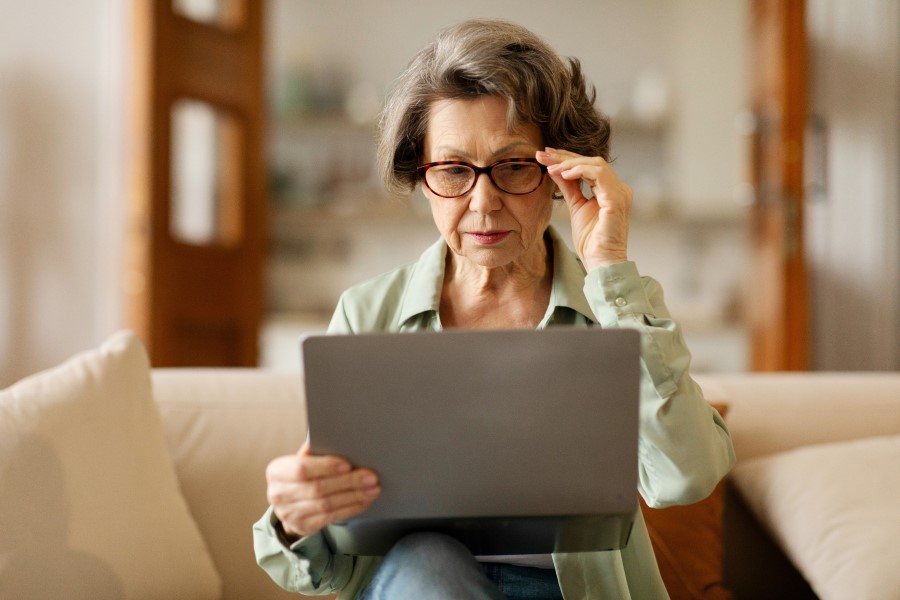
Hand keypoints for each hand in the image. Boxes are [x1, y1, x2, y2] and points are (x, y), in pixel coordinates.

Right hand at [266, 442, 380, 539]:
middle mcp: (278, 494)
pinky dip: (351, 508)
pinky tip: (364, 501)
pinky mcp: (303, 527)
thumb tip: (335, 438)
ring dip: (354, 496)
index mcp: (277, 471)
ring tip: (373, 489)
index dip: (326, 466)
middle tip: (371, 477)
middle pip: (317, 488)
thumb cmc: (301, 476)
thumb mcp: (301, 460)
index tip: (348, 464)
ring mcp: (289, 513)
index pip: (301, 468)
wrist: (290, 504)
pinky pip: (331, 518)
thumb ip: (314, 451)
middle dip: (348, 482)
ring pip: (327, 505)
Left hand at [536, 148, 631, 270]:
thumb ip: (568, 187)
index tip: (546, 155)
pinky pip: (599, 175)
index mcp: (610, 190)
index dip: (567, 158)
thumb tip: (555, 169)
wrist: (600, 261)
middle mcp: (618, 188)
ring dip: (570, 162)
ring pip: (595, 164)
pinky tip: (563, 174)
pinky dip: (580, 171)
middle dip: (565, 156)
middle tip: (542, 154)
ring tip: (551, 167)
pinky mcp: (616, 199)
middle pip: (591, 161)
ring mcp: (620, 192)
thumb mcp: (576, 206)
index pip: (588, 166)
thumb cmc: (591, 241)